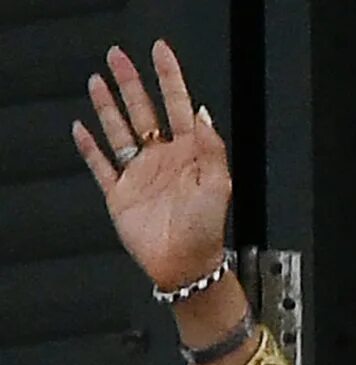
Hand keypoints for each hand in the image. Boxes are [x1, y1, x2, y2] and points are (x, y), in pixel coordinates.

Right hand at [72, 43, 229, 295]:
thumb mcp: (219, 186)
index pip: (179, 105)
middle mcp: (164, 159)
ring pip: (120, 130)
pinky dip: (89, 147)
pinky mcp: (120, 193)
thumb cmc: (207, 232)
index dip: (170, 77)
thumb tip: (203, 112)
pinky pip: (101, 165)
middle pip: (144, 110)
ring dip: (108, 105)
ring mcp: (140, 174)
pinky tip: (81, 128)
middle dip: (132, 82)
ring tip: (99, 80)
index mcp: (191, 155)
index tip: (161, 52)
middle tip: (119, 56)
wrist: (185, 267)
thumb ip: (211, 148)